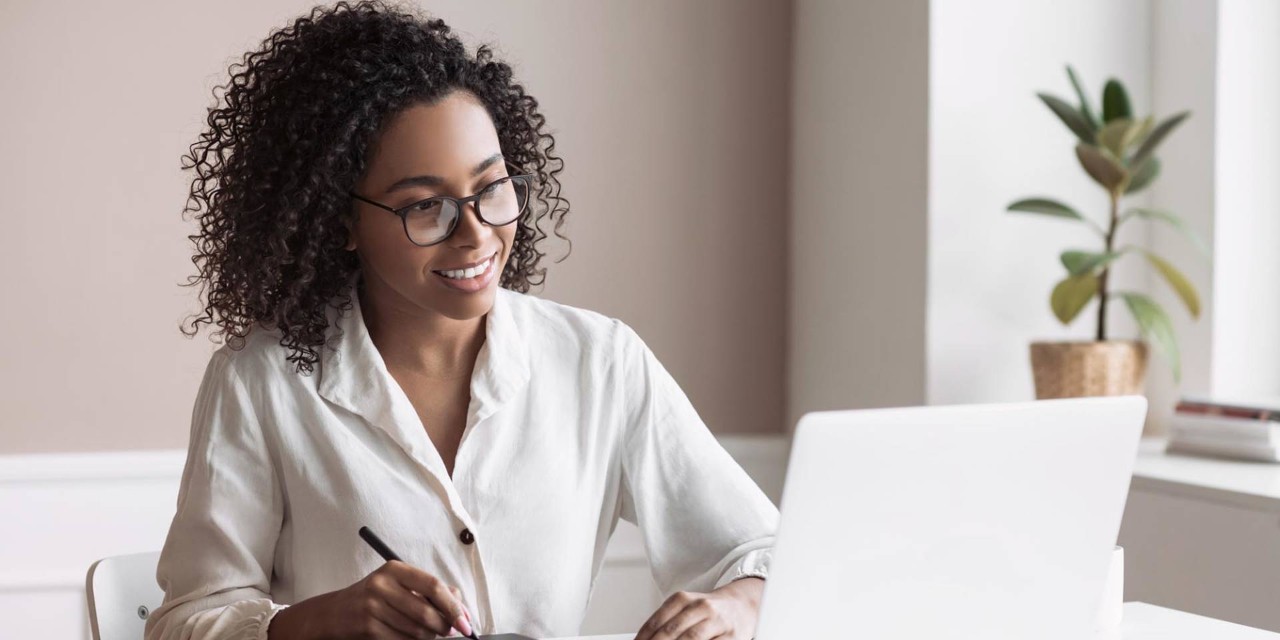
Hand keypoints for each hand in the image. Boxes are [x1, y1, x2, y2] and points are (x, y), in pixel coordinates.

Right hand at [267, 560, 475, 639]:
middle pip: (427, 611)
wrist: (332, 613)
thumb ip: (427, 590)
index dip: (453, 605)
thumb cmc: (372, 597)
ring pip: (417, 630)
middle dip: (444, 627)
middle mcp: (382, 585)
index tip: (465, 620)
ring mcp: (372, 606)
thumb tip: (459, 604)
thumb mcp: (396, 584)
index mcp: (394, 569)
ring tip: (430, 635)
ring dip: (429, 637)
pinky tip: (411, 638)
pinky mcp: (367, 627)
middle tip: (451, 632)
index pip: (433, 585)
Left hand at [634, 577, 763, 639]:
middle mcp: (701, 607)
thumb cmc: (707, 613)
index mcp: (684, 599)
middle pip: (672, 631)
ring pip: (691, 638)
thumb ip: (666, 624)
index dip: (644, 637)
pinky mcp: (731, 636)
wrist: (741, 607)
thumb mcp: (685, 610)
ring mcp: (717, 621)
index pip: (658, 621)